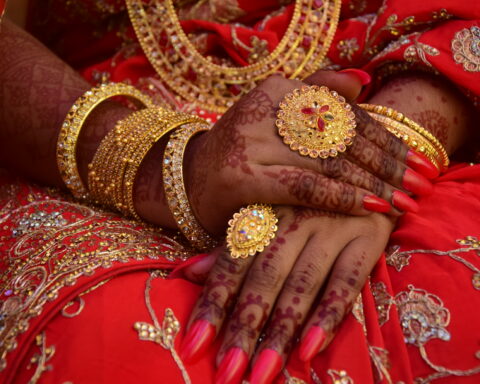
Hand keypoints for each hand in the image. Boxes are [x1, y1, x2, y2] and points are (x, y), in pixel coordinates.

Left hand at [179, 207, 394, 383]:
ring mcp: (332, 226)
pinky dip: (328, 315)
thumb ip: (231, 244)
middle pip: (264, 279)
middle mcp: (294, 218)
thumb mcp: (265, 209)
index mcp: (264, 210)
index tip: (194, 345)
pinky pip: (347, 281)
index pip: (232, 262)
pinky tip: (310, 350)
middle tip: (227, 374)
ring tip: (260, 374)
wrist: (363, 167)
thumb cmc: (304, 197)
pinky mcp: (367, 236)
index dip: (213, 304)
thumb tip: (188, 274)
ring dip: (281, 332)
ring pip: (302, 285)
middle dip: (244, 328)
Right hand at [184, 70, 435, 234]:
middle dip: (386, 163)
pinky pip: (307, 187)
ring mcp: (252, 141)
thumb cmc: (242, 153)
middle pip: (341, 136)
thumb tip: (363, 80)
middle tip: (419, 184)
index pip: (344, 113)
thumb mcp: (275, 116)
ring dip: (372, 183)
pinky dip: (342, 197)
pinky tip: (371, 207)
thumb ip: (316, 94)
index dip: (383, 137)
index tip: (414, 161)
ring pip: (329, 162)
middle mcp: (264, 109)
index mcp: (276, 90)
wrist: (188, 180)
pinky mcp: (244, 175)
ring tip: (404, 200)